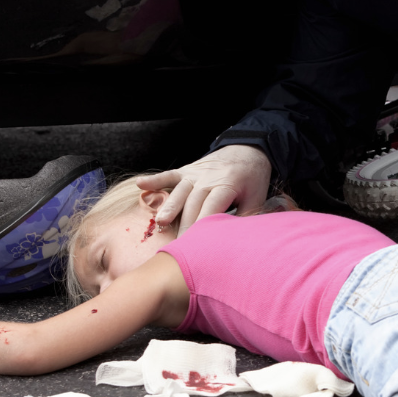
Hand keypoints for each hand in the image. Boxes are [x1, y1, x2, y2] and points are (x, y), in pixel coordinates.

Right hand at [136, 145, 271, 233]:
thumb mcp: (257, 198)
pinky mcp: (187, 170)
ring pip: (180, 191)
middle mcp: (209, 178)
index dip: (203, 226)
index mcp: (227, 184)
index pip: (212, 208)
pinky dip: (155, 180)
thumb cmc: (253, 179)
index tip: (196, 244)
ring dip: (170, 207)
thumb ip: (246, 217)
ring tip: (160, 222)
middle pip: (193, 203)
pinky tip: (141, 185)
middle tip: (178, 247)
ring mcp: (196, 173)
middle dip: (185, 225)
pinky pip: (169, 175)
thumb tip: (237, 241)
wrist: (248, 150)